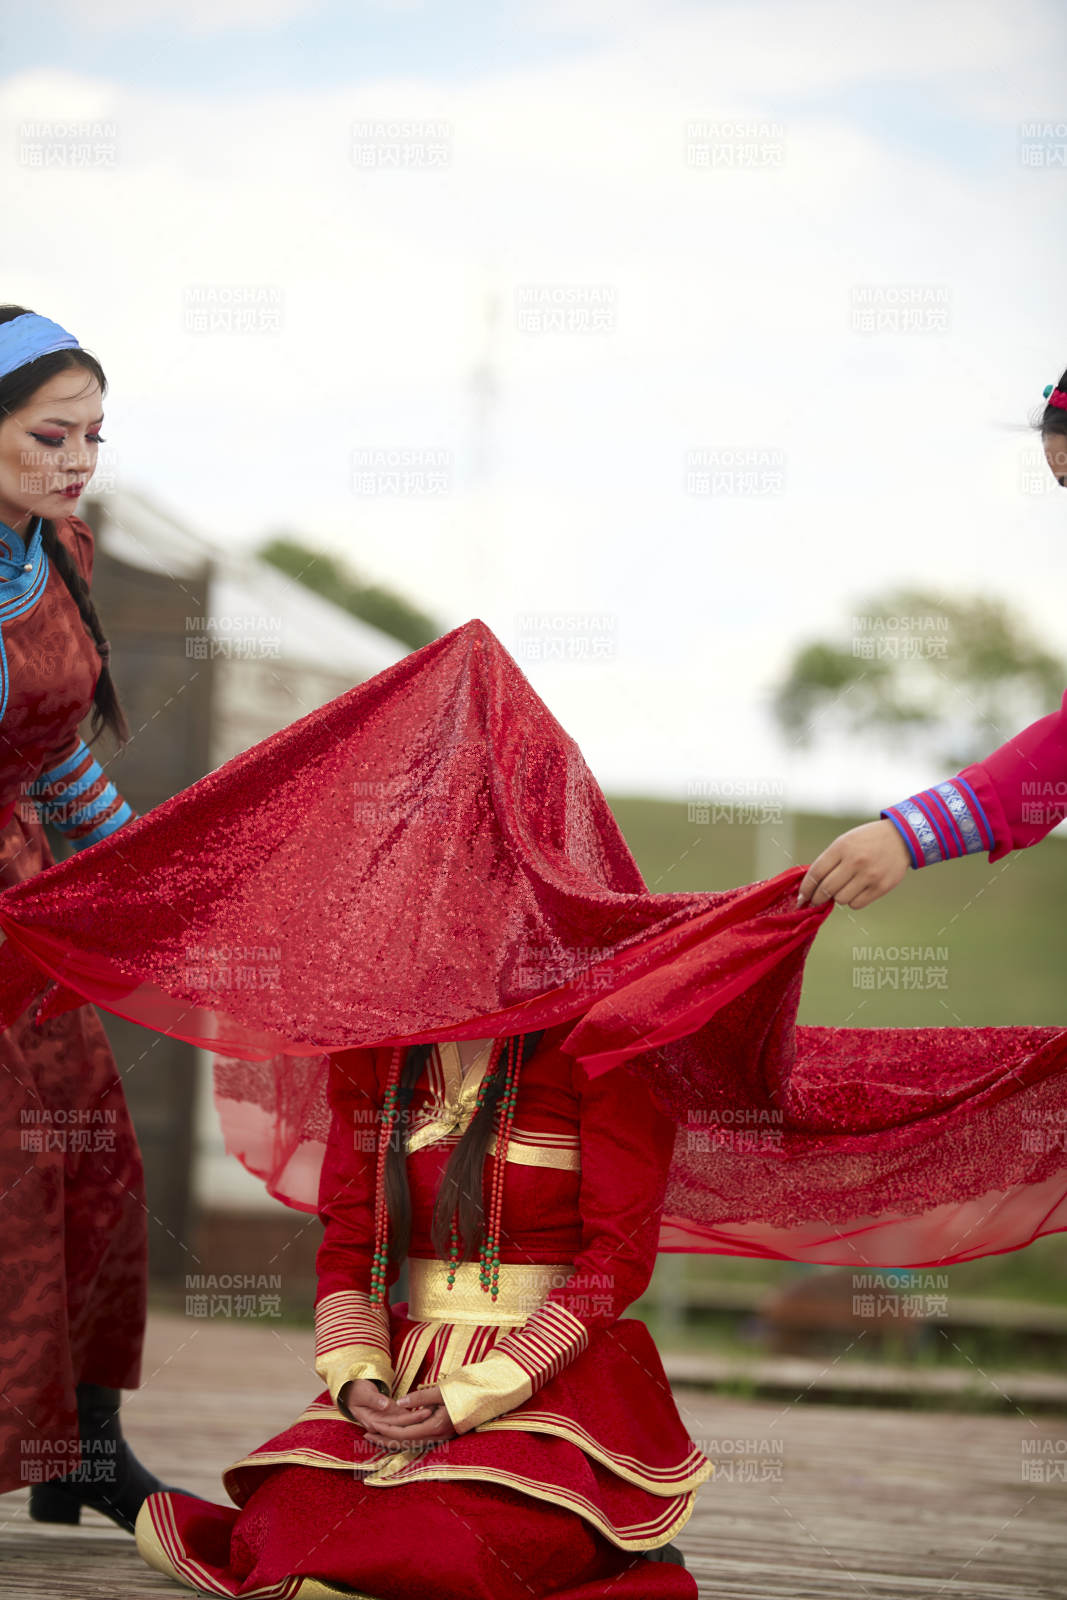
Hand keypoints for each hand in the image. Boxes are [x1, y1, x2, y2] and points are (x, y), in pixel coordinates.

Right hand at [339, 1377, 430, 1439]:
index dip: (410, 1419)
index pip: (395, 1423)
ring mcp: (385, 1422)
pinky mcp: (388, 1416)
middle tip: (432, 1411)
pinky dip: (412, 1417)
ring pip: (403, 1424)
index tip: (423, 1413)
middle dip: (417, 1420)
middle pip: (402, 1425)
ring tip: (432, 1411)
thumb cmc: (355, 1390)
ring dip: (417, 1419)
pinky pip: (402, 1419)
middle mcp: (380, 1425)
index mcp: (373, 1422)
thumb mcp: (362, 1392)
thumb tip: (385, 1405)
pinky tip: (424, 1413)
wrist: (350, 1391)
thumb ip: (373, 1399)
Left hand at [354, 1381, 456, 1452]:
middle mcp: (437, 1437)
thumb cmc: (464, 1391)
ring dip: (392, 1440)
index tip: (372, 1425)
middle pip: (405, 1443)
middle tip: (366, 1434)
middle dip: (384, 1439)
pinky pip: (417, 1441)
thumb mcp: (441, 1391)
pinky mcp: (441, 1435)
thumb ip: (420, 1398)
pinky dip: (403, 1439)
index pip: (405, 1433)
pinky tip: (395, 1435)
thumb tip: (400, 1403)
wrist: (485, 1396)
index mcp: (436, 1427)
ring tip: (376, 1436)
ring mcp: (440, 1438)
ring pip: (410, 1444)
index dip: (387, 1430)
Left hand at [796, 819, 910, 909]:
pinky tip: (855, 892)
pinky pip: (856, 904)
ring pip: (841, 899)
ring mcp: (870, 875)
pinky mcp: (881, 887)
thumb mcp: (845, 841)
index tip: (802, 897)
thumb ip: (828, 861)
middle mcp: (855, 861)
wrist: (900, 838)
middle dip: (817, 898)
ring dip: (837, 898)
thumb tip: (811, 886)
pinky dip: (852, 901)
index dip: (806, 888)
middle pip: (826, 889)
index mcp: (842, 847)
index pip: (816, 873)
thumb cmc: (866, 841)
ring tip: (842, 889)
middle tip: (816, 900)